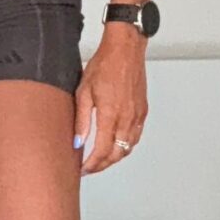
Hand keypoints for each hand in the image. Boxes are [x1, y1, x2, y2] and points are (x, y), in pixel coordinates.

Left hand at [74, 25, 148, 176]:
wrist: (125, 50)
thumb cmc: (104, 65)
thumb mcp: (83, 92)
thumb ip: (81, 120)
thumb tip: (77, 142)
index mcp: (111, 114)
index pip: (102, 151)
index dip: (92, 164)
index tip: (82, 169)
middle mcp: (127, 118)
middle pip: (117, 154)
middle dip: (102, 165)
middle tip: (89, 168)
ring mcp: (137, 116)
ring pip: (128, 148)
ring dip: (114, 157)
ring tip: (100, 159)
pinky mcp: (143, 111)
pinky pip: (135, 137)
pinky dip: (125, 146)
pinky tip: (115, 144)